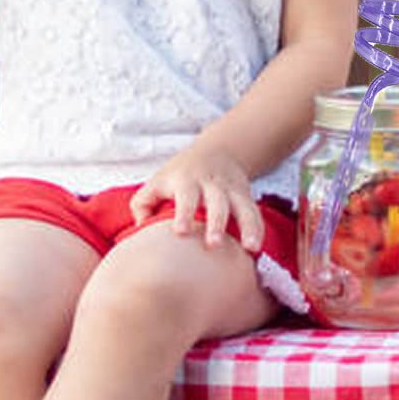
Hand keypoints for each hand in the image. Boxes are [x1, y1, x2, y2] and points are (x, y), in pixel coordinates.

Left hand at [129, 141, 264, 253]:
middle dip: (217, 222)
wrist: (218, 150)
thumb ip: (143, 203)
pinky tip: (256, 249)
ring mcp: (231, 190)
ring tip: (250, 248)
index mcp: (186, 180)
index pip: (185, 196)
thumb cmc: (181, 174)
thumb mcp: (158, 180)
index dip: (183, 213)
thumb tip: (140, 228)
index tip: (180, 231)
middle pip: (217, 202)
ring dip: (247, 227)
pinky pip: (255, 214)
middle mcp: (211, 184)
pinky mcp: (246, 197)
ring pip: (242, 207)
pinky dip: (257, 230)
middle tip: (214, 243)